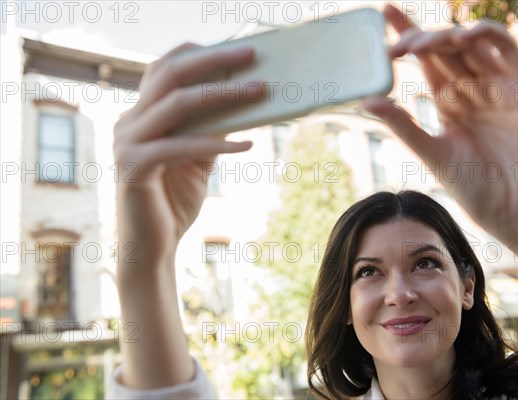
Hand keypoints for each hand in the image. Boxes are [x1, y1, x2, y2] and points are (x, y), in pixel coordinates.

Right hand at [113, 43, 262, 388]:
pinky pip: (180, 146)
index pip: (164, 69)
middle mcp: (128, 122)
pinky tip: (247, 146)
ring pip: (176, 104)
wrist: (152, 248)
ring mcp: (126, 143)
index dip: (198, 54)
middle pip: (169, 75)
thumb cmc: (174, 201)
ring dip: (222, 96)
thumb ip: (210, 128)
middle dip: (213, 62)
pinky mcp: (133, 168)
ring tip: (259, 92)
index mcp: (141, 115)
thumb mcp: (198, 158)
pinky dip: (216, 143)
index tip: (236, 49)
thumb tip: (243, 99)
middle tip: (251, 56)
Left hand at [363, 5, 517, 239]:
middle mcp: (471, 87)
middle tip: (395, 46)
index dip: (407, 33)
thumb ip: (404, 125)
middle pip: (444, 47)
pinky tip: (462, 38)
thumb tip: (366, 101)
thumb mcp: (432, 152)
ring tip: (418, 47)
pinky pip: (507, 48)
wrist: (513, 210)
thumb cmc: (474, 186)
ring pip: (471, 44)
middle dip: (419, 38)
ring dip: (445, 37)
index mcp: (448, 100)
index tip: (383, 14)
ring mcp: (497, 85)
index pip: (425, 58)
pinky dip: (486, 36)